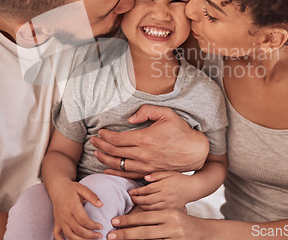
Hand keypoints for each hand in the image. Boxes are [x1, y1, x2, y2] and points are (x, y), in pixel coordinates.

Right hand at [50, 180, 103, 239]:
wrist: (57, 187)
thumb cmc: (71, 188)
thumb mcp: (82, 188)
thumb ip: (92, 196)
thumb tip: (101, 204)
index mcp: (72, 206)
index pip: (84, 220)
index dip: (93, 226)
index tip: (101, 226)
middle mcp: (65, 214)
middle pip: (78, 230)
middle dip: (90, 235)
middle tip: (99, 236)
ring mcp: (60, 220)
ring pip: (69, 235)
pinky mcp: (56, 222)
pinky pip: (57, 235)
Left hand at [90, 105, 208, 176]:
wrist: (195, 151)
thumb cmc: (181, 130)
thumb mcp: (166, 113)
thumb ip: (146, 112)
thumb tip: (129, 119)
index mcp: (145, 138)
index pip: (118, 139)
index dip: (105, 136)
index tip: (99, 132)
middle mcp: (143, 154)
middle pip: (114, 152)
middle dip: (101, 146)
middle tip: (92, 141)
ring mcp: (146, 166)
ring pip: (119, 165)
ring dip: (105, 159)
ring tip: (96, 154)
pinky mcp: (149, 173)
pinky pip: (128, 175)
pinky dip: (115, 173)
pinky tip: (107, 169)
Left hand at [107, 209, 207, 239]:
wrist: (203, 232)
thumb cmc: (183, 221)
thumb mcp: (170, 213)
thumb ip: (154, 214)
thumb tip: (132, 219)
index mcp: (169, 213)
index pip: (144, 217)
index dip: (128, 220)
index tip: (114, 221)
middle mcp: (172, 226)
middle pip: (144, 232)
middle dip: (125, 234)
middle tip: (110, 235)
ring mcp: (174, 238)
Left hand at [129, 171, 193, 209]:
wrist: (193, 188)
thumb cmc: (180, 179)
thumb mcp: (169, 173)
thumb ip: (156, 175)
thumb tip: (145, 178)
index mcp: (164, 185)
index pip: (147, 190)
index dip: (137, 192)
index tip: (130, 192)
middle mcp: (165, 196)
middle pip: (147, 200)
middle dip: (137, 200)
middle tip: (131, 198)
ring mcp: (168, 204)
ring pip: (151, 208)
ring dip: (142, 206)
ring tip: (137, 202)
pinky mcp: (171, 210)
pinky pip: (157, 212)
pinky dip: (149, 212)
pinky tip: (146, 208)